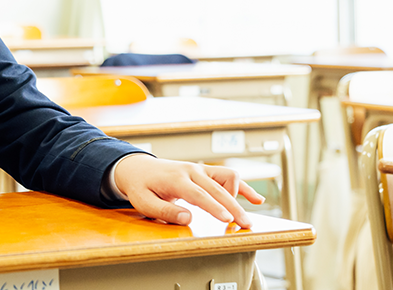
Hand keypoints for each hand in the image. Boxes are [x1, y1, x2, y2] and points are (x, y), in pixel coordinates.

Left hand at [113, 155, 265, 227]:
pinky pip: (228, 175)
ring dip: (239, 195)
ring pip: (228, 177)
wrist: (136, 168)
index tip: (228, 220)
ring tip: (243, 216)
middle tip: (246, 225)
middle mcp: (191, 171)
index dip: (215, 207)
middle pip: (218, 189)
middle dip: (234, 207)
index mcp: (176, 179)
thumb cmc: (140, 186)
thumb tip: (187, 218)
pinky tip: (256, 199)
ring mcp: (199, 169)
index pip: (199, 194)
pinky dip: (243, 186)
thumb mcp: (144, 202)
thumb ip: (164, 212)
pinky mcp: (205, 171)